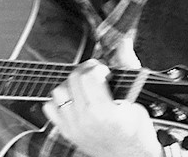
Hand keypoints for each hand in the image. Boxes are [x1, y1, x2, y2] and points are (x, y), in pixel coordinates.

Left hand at [45, 42, 159, 156]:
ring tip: (84, 89)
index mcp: (105, 112)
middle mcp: (85, 120)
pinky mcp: (65, 131)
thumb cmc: (138, 131)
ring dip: (70, 85)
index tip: (104, 71)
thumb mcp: (138, 98)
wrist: (131, 156)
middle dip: (84, 72)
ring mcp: (73, 127)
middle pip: (72, 80)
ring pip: (58, 92)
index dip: (97, 68)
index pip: (89, 76)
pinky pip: (49, 107)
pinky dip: (59, 101)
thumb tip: (123, 42)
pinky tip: (74, 101)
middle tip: (95, 76)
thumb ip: (127, 67)